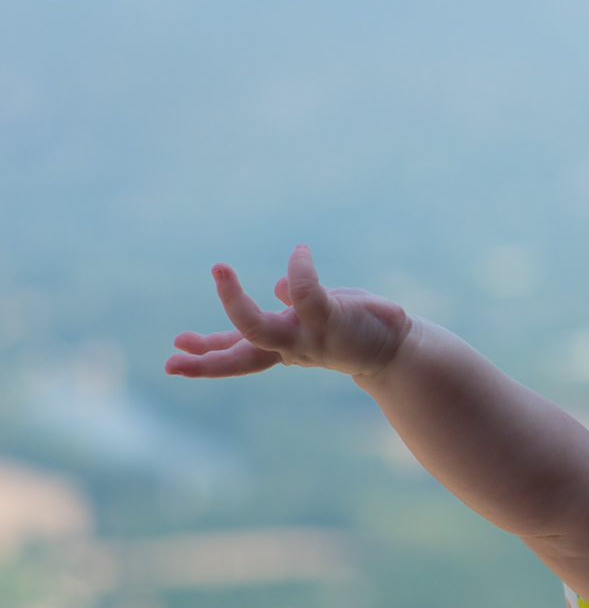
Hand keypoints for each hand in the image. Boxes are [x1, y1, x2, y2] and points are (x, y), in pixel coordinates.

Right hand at [166, 245, 411, 378]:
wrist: (398, 348)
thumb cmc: (355, 328)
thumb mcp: (315, 319)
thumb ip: (291, 310)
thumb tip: (277, 288)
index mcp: (281, 346)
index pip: (238, 353)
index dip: (207, 353)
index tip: (176, 348)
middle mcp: (291, 347)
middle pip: (241, 356)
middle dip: (207, 356)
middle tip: (172, 354)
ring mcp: (309, 339)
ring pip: (261, 330)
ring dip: (235, 303)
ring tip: (218, 268)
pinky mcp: (331, 322)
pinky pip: (305, 294)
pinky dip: (298, 272)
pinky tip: (300, 251)